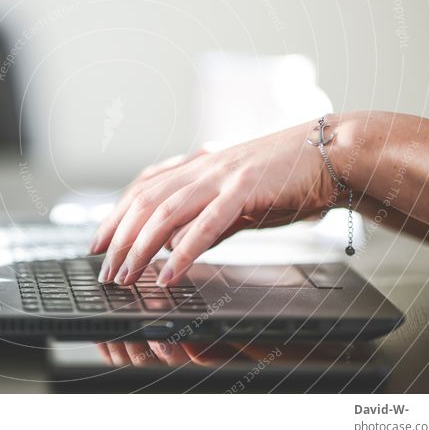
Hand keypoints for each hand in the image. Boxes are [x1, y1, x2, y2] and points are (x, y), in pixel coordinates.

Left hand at [90, 120, 337, 285]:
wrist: (330, 154)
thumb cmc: (287, 178)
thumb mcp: (236, 199)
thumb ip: (205, 220)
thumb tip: (175, 247)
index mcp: (199, 165)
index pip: (143, 188)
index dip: (115, 215)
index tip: (98, 241)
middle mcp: (203, 167)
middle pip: (145, 201)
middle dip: (118, 237)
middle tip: (105, 269)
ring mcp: (222, 177)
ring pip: (165, 212)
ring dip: (140, 248)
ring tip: (125, 275)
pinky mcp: (244, 191)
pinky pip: (206, 225)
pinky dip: (183, 252)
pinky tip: (169, 274)